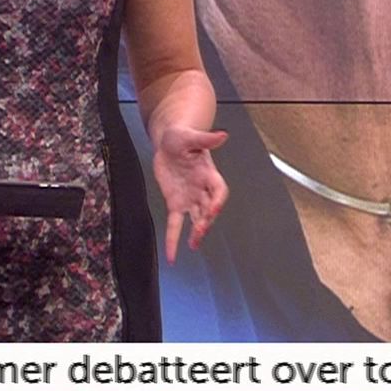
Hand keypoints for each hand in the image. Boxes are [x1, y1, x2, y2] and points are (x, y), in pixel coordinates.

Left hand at [151, 123, 228, 263]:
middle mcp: (202, 189)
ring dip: (196, 232)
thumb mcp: (189, 136)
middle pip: (208, 209)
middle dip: (206, 220)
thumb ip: (205, 139)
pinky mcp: (175, 203)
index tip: (213, 210)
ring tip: (193, 244)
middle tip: (200, 230)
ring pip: (196, 219)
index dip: (217, 201)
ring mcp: (190, 198)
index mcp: (209, 173)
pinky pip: (175, 224)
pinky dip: (173, 240)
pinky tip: (172, 255)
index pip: (219, 191)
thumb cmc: (181, 136)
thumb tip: (222, 134)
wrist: (168, 142)